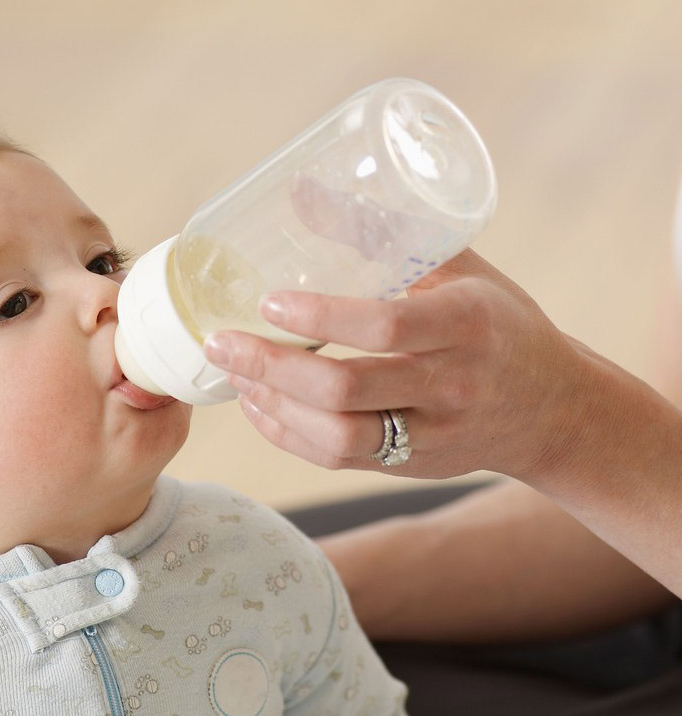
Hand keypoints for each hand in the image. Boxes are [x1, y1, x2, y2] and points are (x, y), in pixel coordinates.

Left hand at [203, 249, 584, 480]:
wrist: (554, 409)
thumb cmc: (499, 323)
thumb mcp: (459, 267)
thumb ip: (382, 232)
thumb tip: (300, 190)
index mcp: (467, 324)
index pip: (385, 327)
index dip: (320, 317)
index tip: (268, 302)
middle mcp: (450, 384)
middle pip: (346, 390)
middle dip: (272, 368)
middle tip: (221, 343)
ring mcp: (431, 434)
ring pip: (338, 436)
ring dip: (274, 407)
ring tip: (234, 374)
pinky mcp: (412, 466)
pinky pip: (339, 459)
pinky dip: (289, 436)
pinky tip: (259, 407)